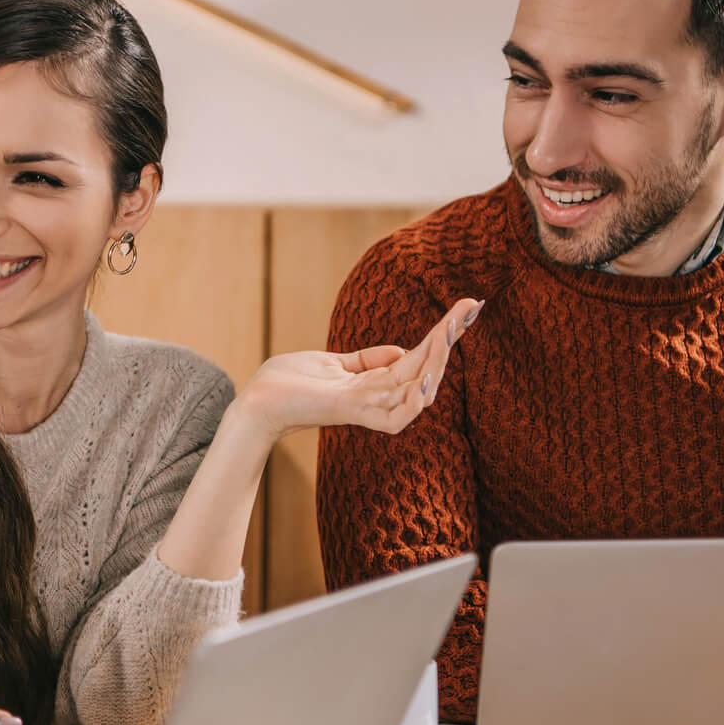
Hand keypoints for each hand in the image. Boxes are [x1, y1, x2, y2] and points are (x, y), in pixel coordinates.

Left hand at [233, 297, 481, 438]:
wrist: (256, 401)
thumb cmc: (289, 383)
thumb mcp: (332, 363)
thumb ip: (366, 360)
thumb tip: (400, 351)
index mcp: (375, 383)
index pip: (419, 358)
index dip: (443, 334)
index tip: (467, 308)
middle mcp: (376, 396)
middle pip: (425, 370)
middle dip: (448, 341)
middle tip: (468, 309)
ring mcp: (365, 407)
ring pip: (416, 392)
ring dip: (435, 364)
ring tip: (448, 336)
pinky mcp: (348, 412)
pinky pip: (392, 417)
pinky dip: (411, 403)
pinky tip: (425, 380)